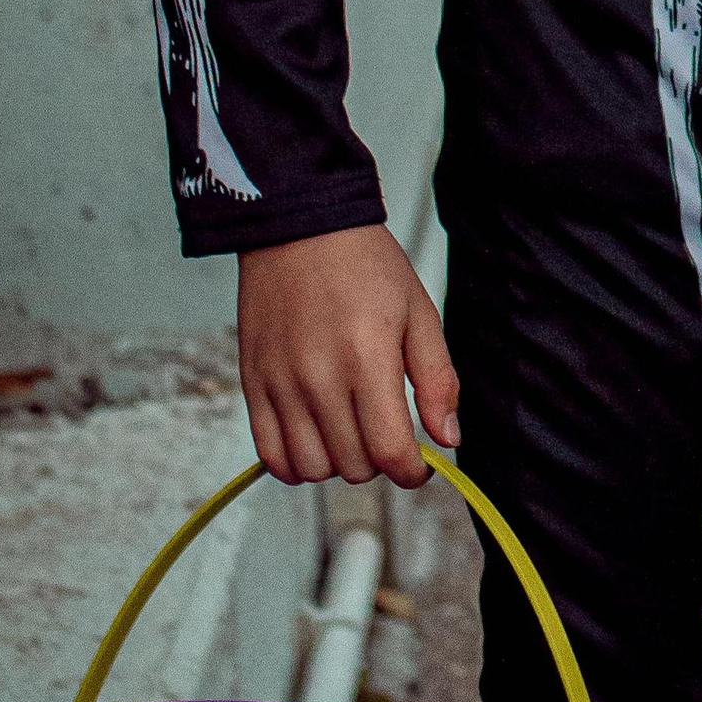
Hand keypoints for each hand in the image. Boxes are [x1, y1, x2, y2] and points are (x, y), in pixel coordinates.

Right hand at [237, 225, 457, 488]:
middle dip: (381, 462)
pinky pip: (270, 455)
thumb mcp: (420, 314)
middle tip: (387, 433)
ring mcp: (281, 385)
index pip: (390, 452)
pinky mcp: (253, 385)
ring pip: (312, 469)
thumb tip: (447, 438)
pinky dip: (296, 463)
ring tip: (352, 433)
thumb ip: (438, 381)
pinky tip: (317, 440)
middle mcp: (319, 379)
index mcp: (368, 360)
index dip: (412, 471)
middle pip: (354, 467)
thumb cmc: (365, 266)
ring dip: (339, 464)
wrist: (300, 229)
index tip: (420, 464)